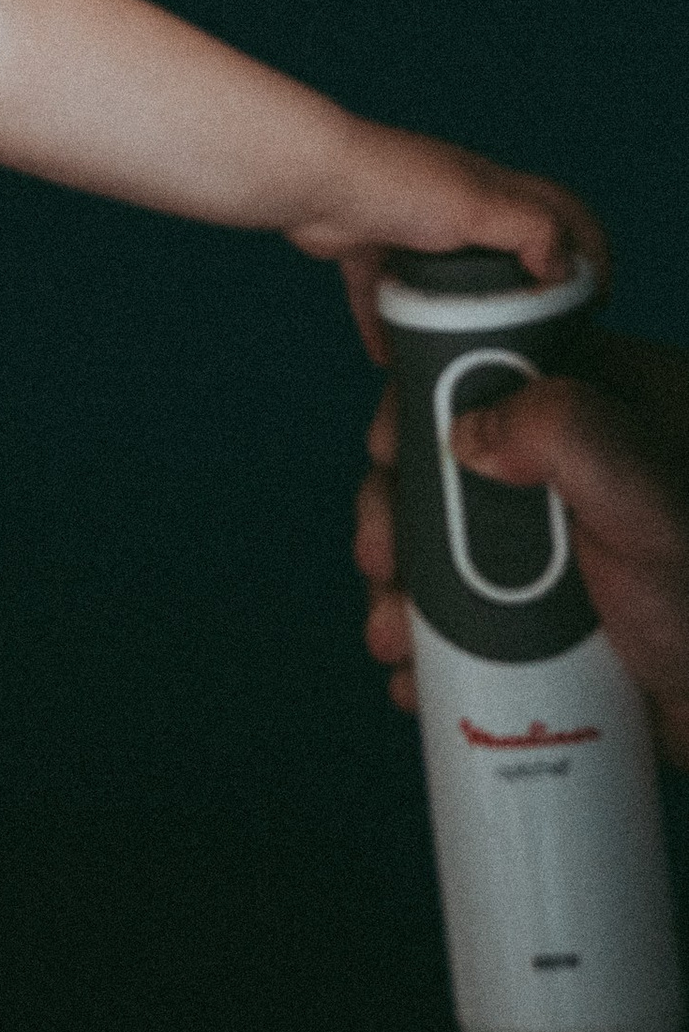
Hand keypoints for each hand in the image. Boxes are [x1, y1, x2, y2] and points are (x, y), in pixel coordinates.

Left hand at [286, 132, 604, 370]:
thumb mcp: (480, 205)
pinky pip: (380, 293)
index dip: (583, 250)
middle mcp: (451, 202)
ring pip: (439, 279)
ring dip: (449, 314)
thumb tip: (562, 267)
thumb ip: (531, 229)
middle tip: (528, 337)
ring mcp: (406, 225)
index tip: (590, 300)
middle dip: (515, 292)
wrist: (309, 183)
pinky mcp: (364, 246)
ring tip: (463, 352)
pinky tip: (391, 358)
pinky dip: (387, 325)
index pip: (557, 210)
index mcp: (491, 188)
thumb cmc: (392, 182)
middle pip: (499, 250)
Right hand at [357, 327, 688, 765]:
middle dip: (401, 516)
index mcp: (627, 403)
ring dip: (407, 583)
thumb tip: (469, 430)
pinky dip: (435, 630)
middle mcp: (597, 459)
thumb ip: (573, 437)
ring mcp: (578, 533)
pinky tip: (418, 667)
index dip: (426, 402)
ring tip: (394, 640)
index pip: (499, 364)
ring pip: (457, 532)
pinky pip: (478, 595)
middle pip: (459, 456)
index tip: (388, 458)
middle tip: (382, 568)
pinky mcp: (566, 600)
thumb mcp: (651, 513)